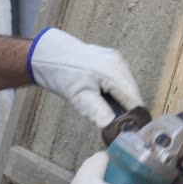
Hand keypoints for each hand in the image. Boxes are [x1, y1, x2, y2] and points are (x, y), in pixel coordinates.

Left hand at [28, 28, 142, 126]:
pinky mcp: (113, 59)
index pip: (135, 101)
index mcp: (115, 73)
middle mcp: (120, 64)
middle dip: (126, 108)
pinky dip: (116, 90)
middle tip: (112, 118)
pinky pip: (121, 79)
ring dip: (121, 99)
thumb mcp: (80, 98)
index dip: (133, 116)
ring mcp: (117, 60)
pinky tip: (103, 92)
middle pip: (133, 94)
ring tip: (105, 104)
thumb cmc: (62, 74)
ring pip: (128, 87)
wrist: (47, 54)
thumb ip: (100, 113)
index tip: (125, 128)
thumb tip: (116, 128)